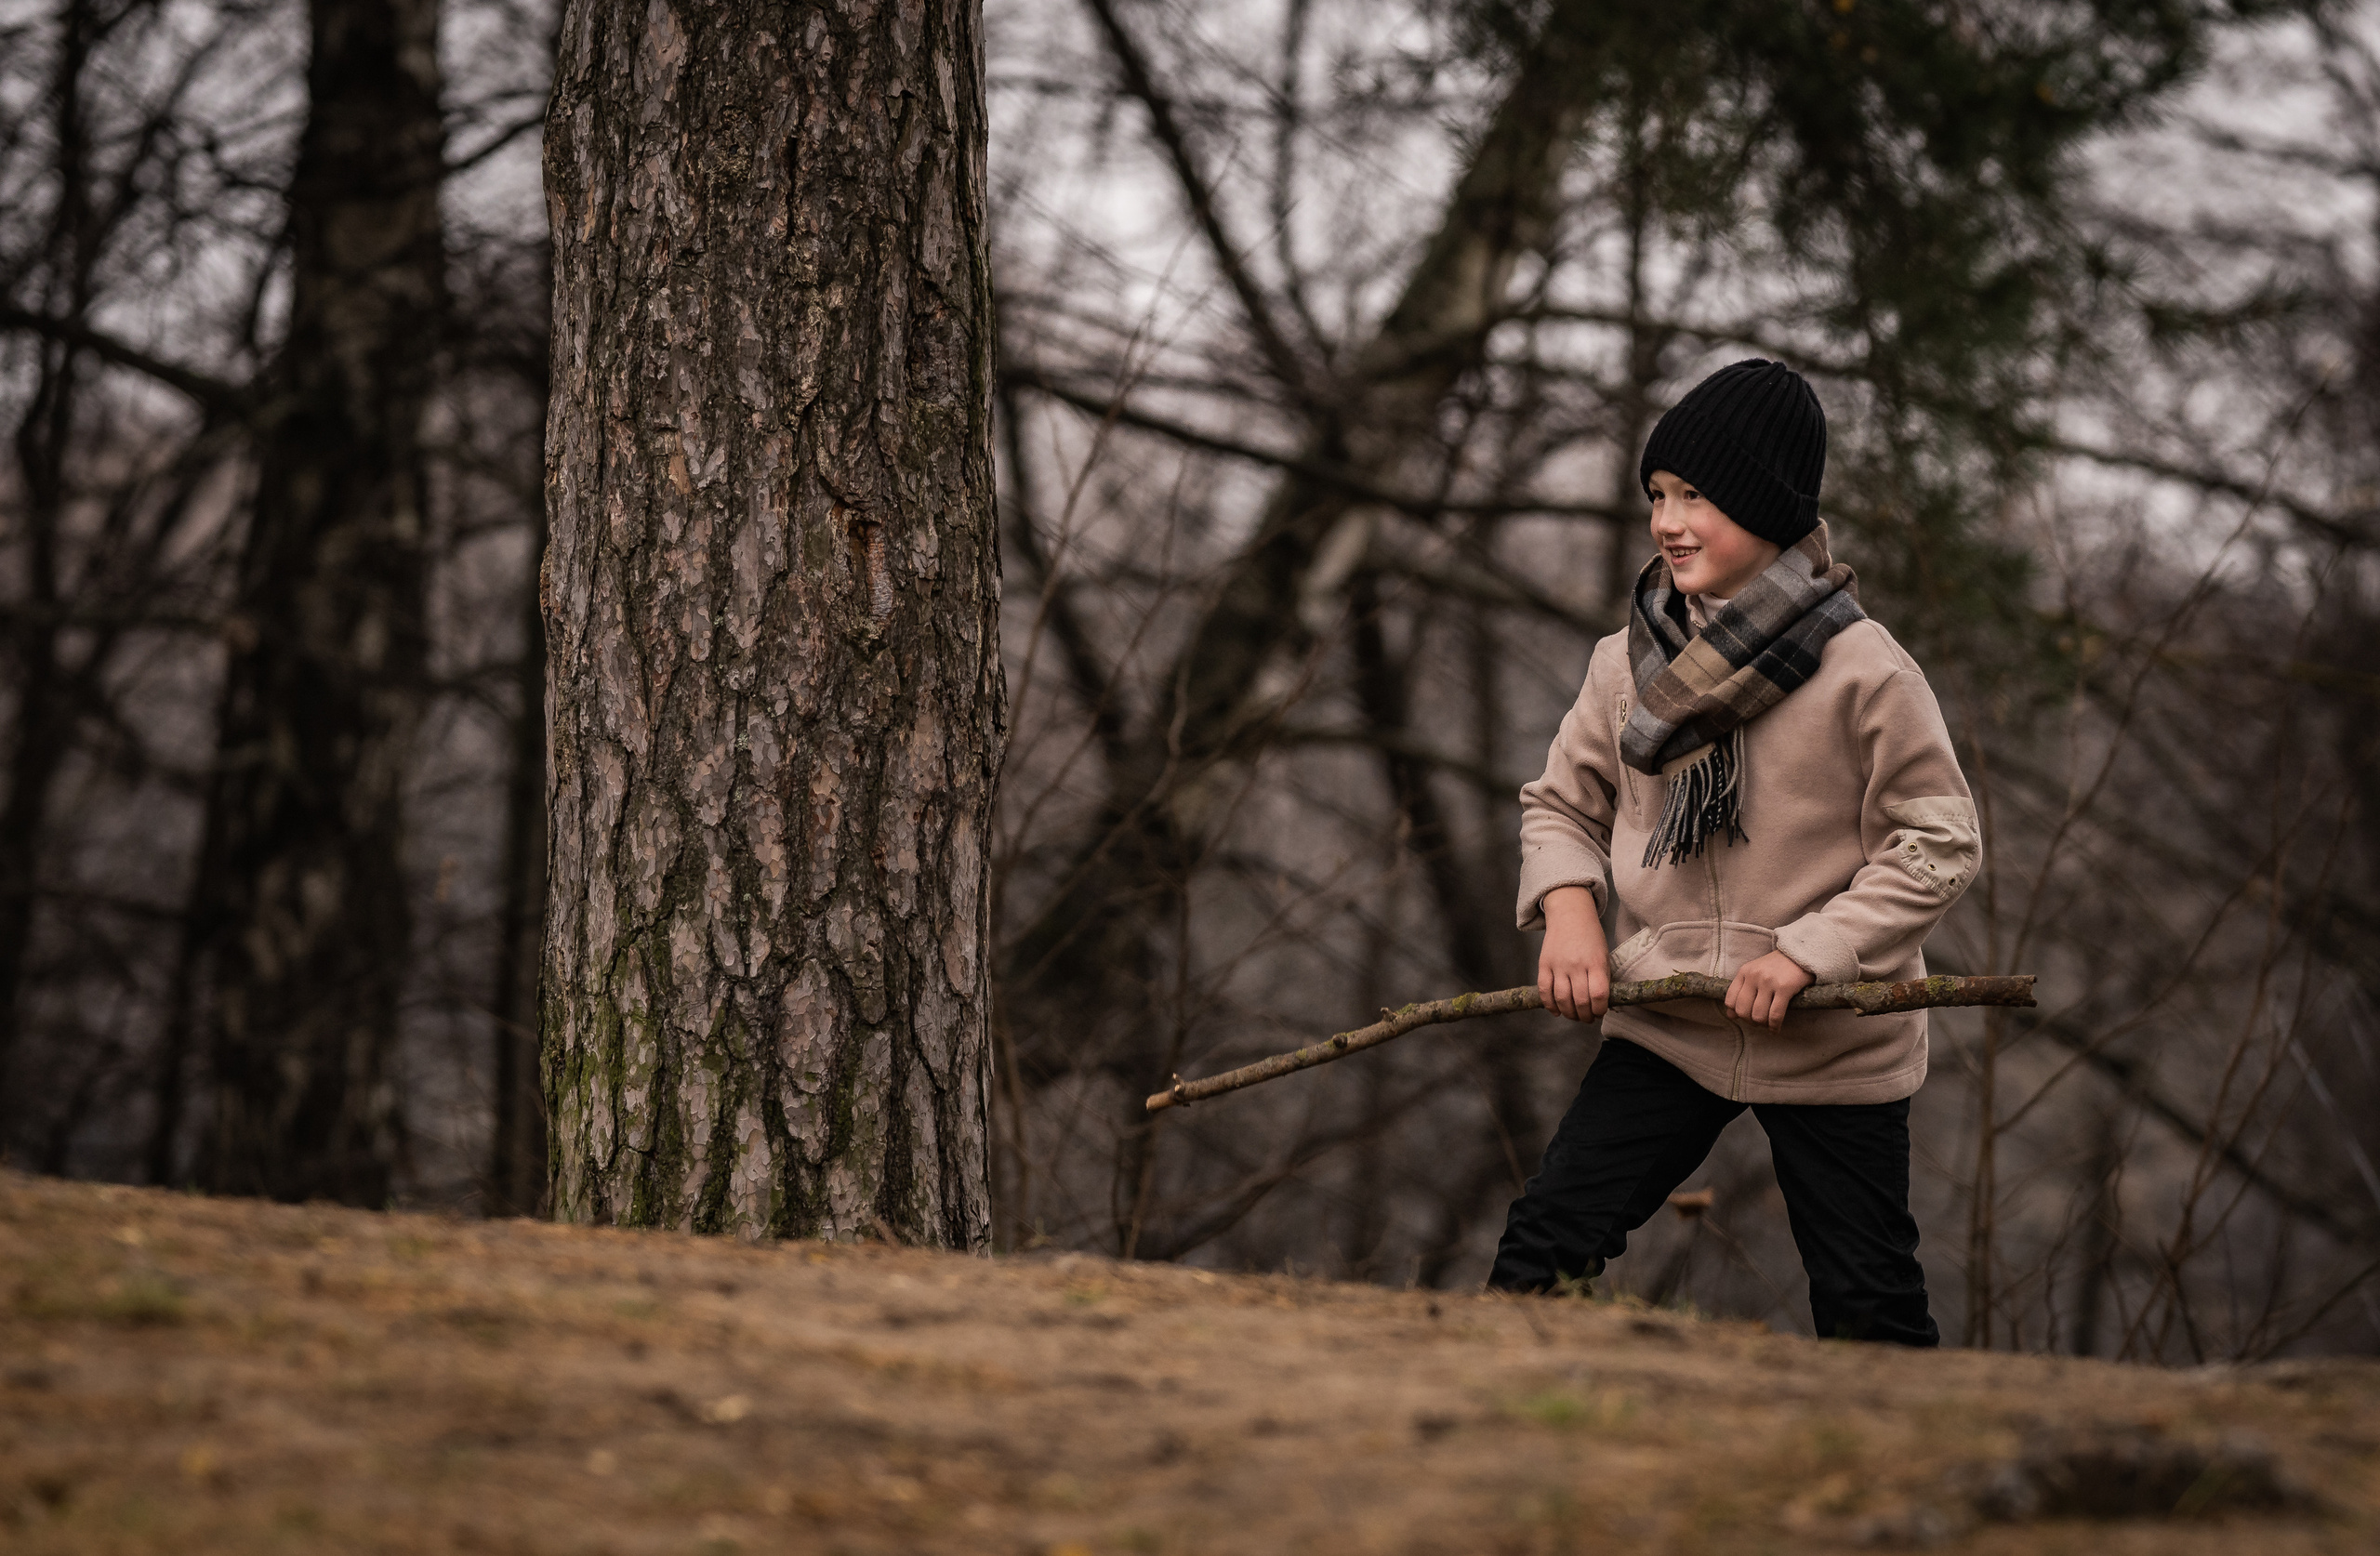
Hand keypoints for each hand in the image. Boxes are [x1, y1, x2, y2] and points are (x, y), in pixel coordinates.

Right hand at [1537, 886, 1608, 1021]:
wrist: (1570, 914)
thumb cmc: (1591, 937)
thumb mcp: (1603, 955)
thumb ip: (1602, 978)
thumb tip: (1600, 1004)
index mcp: (1596, 962)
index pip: (1599, 995)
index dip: (1600, 1010)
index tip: (1600, 1012)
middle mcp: (1577, 965)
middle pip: (1580, 1001)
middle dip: (1585, 1016)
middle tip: (1587, 1018)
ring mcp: (1558, 965)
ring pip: (1562, 999)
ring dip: (1569, 1014)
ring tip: (1574, 1016)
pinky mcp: (1544, 964)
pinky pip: (1544, 990)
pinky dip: (1550, 1005)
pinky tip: (1557, 1011)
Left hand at [1727, 949, 1813, 1030]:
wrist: (1801, 953)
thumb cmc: (1777, 966)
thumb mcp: (1755, 973)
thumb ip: (1742, 991)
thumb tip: (1730, 1015)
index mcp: (1744, 972)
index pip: (1730, 1000)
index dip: (1737, 1013)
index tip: (1746, 1016)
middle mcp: (1754, 976)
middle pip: (1743, 1011)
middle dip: (1750, 1021)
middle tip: (1759, 1022)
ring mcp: (1769, 982)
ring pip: (1758, 1015)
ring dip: (1763, 1025)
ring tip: (1768, 1024)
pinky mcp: (1785, 988)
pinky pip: (1775, 1015)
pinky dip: (1775, 1026)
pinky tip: (1776, 1029)